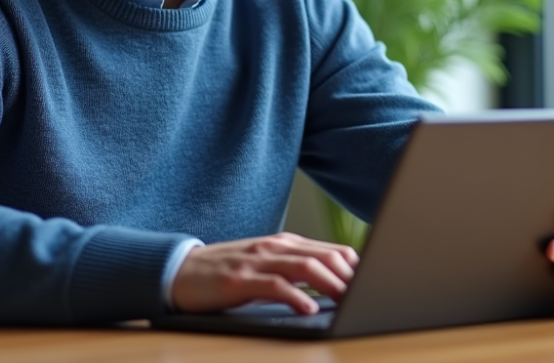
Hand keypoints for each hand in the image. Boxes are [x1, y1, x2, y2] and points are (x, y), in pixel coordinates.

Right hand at [171, 232, 359, 314]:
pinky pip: (274, 286)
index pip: (331, 250)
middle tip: (369, 294)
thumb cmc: (226, 274)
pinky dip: (295, 297)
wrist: (180, 271)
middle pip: (324, 256)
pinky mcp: (240, 279)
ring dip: (330, 284)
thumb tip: (334, 287)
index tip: (373, 285)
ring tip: (348, 300)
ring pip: (304, 267)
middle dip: (350, 276)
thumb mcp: (265, 267)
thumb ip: (295, 271)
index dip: (355, 268)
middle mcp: (274, 248)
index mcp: (284, 244)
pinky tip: (309, 309)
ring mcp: (257, 261)